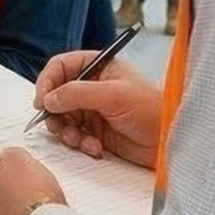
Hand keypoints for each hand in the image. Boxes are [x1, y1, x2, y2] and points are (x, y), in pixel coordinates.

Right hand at [32, 50, 161, 168]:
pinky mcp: (96, 131)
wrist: (171, 141)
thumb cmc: (153, 110)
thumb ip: (76, 93)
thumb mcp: (113, 95)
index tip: (43, 101)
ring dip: (66, 131)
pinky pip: (75, 136)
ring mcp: (94, 110)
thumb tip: (49, 99)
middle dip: (55, 113)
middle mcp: (93, 86)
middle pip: (57, 95)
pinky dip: (80, 143)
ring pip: (62, 118)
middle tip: (58, 125)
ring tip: (78, 140)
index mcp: (99, 67)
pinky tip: (94, 147)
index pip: (61, 67)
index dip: (48, 82)